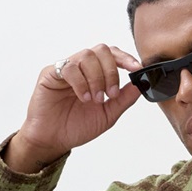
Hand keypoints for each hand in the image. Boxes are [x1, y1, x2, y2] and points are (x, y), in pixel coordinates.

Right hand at [4, 44, 141, 172]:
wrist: (54, 140)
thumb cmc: (77, 126)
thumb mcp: (108, 114)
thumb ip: (124, 99)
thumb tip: (141, 84)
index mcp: (96, 74)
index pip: (113, 55)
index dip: (126, 58)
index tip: (137, 69)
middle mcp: (82, 68)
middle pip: (101, 50)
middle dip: (111, 71)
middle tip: (111, 94)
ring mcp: (66, 69)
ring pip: (87, 56)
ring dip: (96, 78)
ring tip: (95, 99)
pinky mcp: (50, 73)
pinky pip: (69, 67)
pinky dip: (81, 82)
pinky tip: (83, 97)